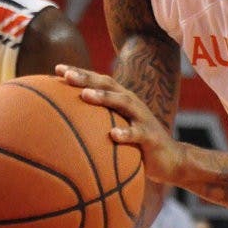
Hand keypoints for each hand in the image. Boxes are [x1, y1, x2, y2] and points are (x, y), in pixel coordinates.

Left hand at [55, 65, 182, 183]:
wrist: (170, 159)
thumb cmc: (136, 144)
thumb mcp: (117, 128)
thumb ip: (96, 123)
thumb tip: (63, 126)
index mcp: (121, 99)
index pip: (98, 81)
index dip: (80, 73)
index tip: (57, 68)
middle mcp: (132, 103)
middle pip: (108, 85)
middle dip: (87, 78)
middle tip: (67, 75)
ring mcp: (142, 118)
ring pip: (123, 103)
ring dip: (104, 98)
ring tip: (85, 95)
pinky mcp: (150, 137)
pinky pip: (137, 134)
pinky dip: (126, 133)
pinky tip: (113, 135)